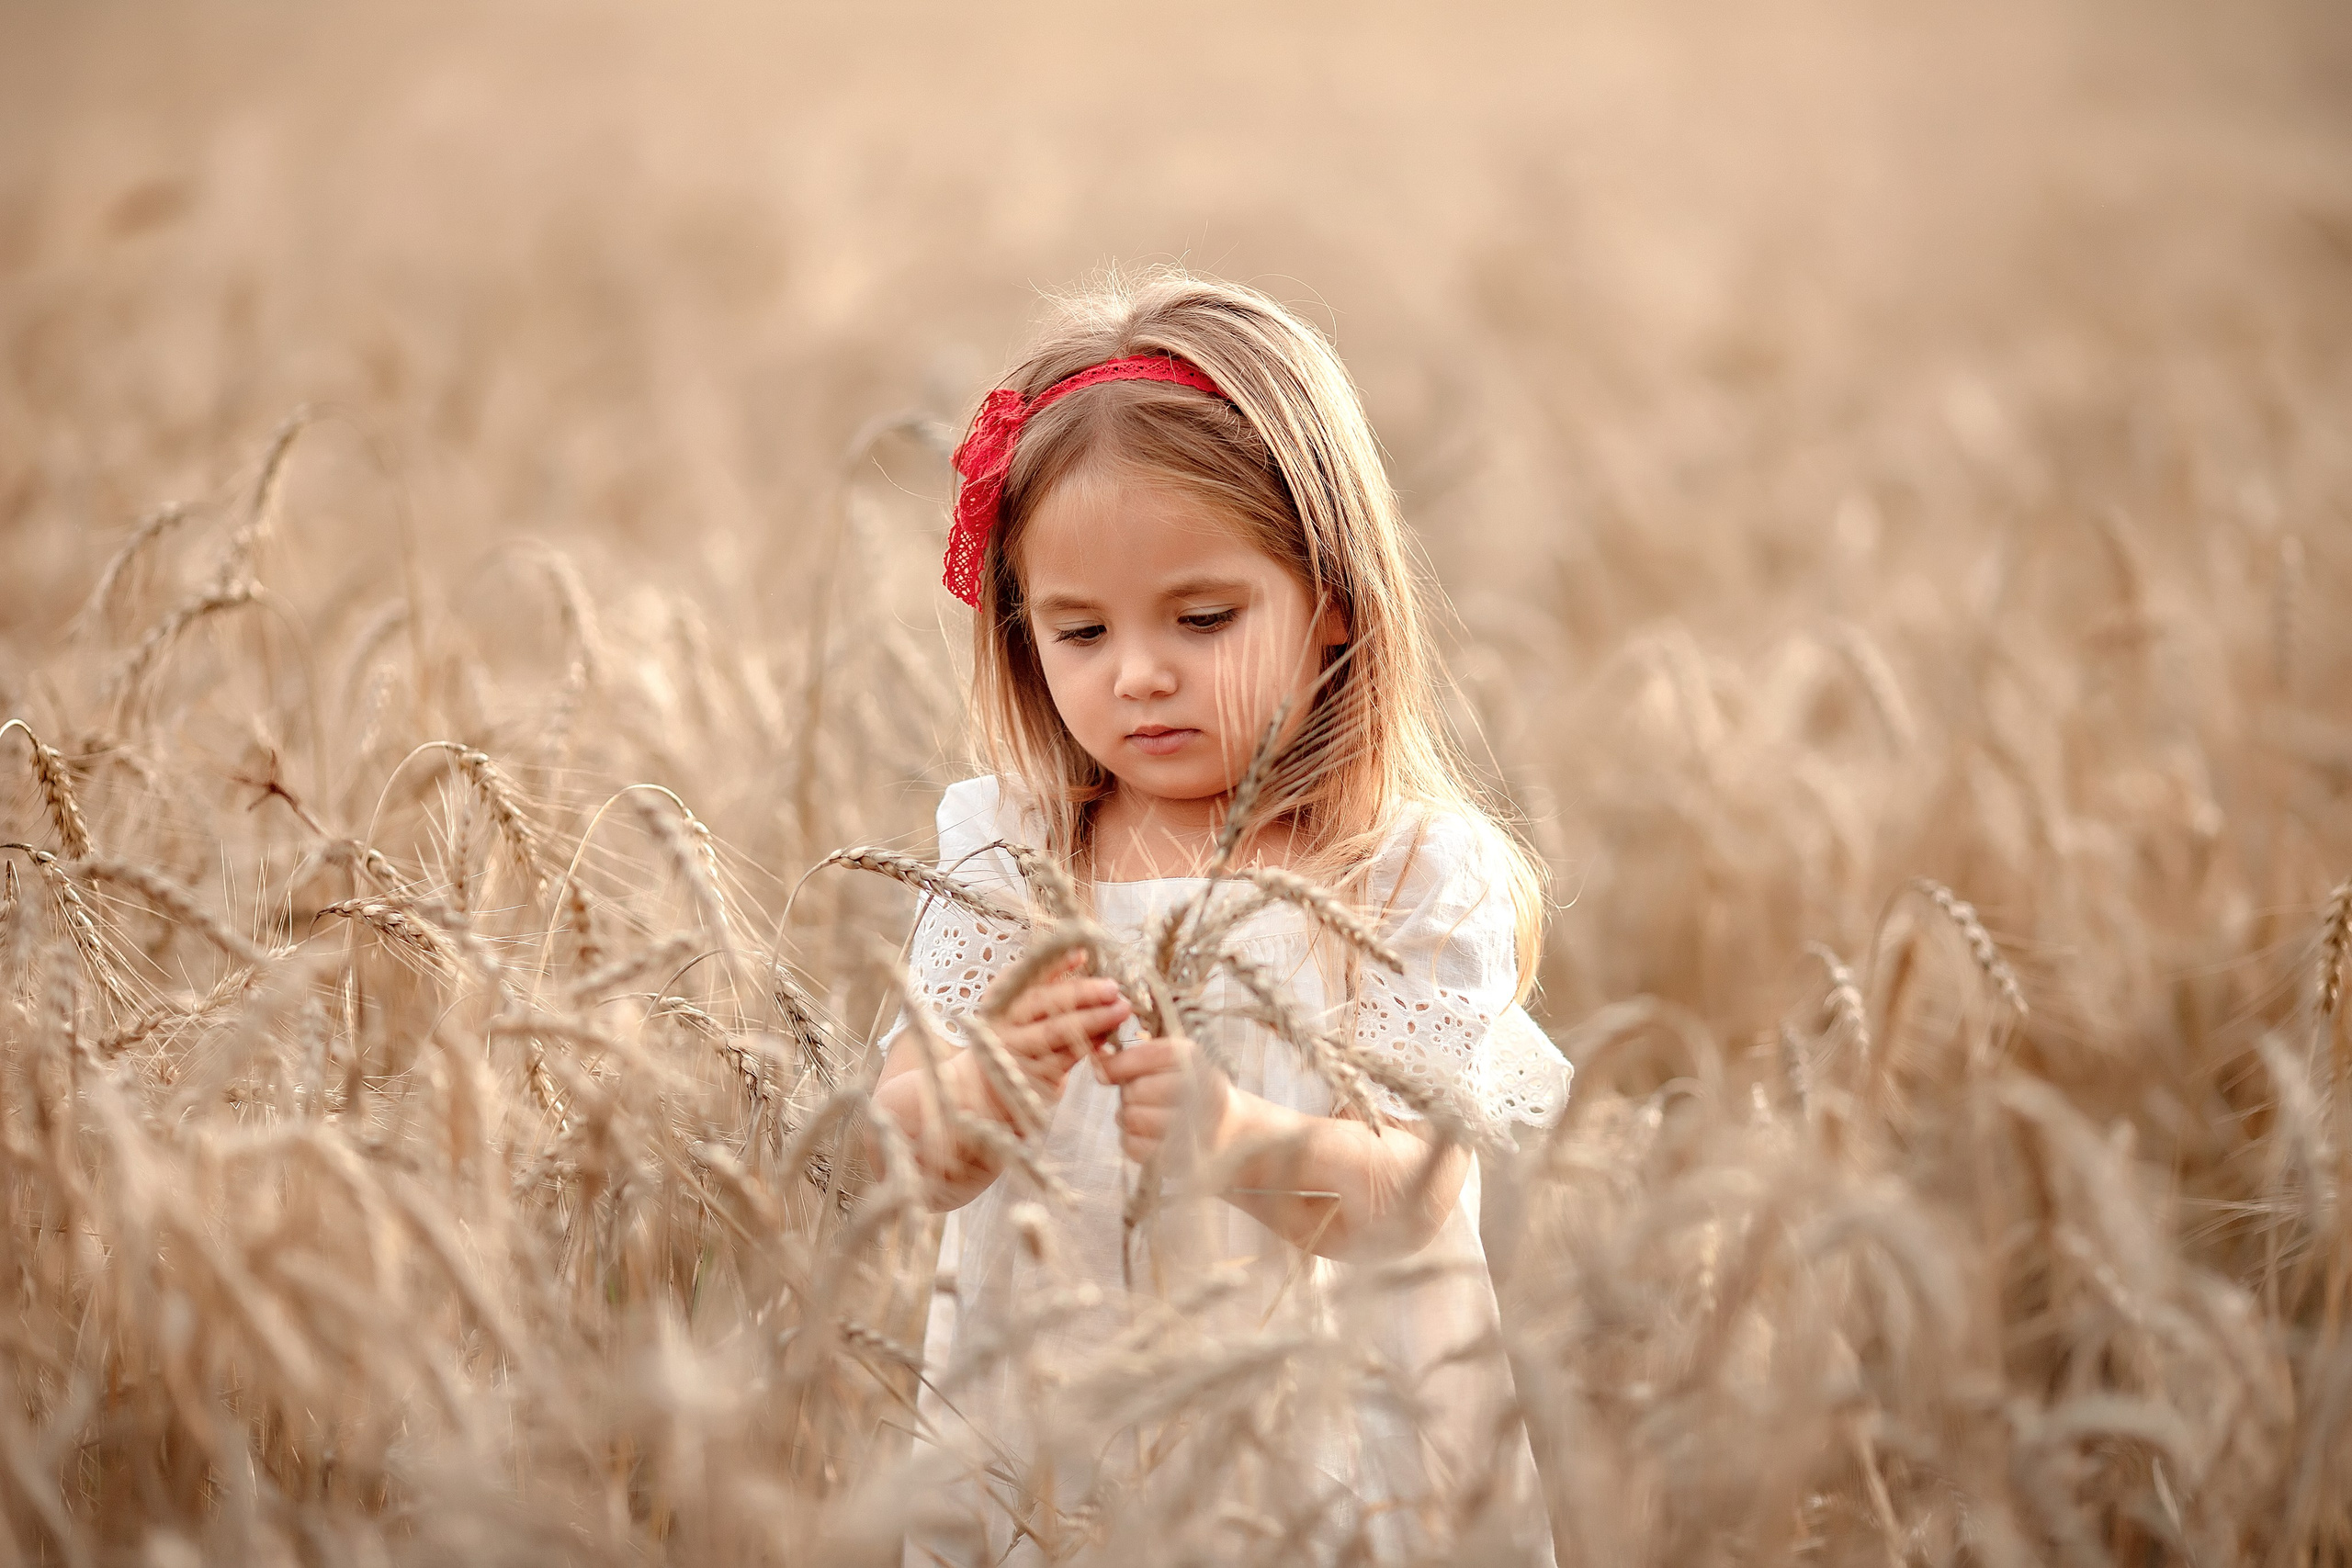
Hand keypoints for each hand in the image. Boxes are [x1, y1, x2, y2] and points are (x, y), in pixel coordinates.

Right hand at [981, 953, 1130, 1103]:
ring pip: (1057, 1033)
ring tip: (1120, 1010)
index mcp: (999, 999)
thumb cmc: (1014, 1035)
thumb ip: (1046, 980)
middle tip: (1113, 988)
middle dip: (1083, 994)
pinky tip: (1106, 1037)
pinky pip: (1064, 1060)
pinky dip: (1088, 1046)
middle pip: (1044, 1004)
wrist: (988, 1087)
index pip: (1029, 976)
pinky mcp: (1032, 1079)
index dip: (1056, 965)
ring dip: (1093, 1021)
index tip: (1083, 955)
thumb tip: (1080, 953)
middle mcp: (1003, 1025)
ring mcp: (1016, 1054)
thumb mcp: (1020, 1005)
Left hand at [1096, 1035, 1231, 1165]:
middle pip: (1136, 1089)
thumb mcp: (1178, 1062)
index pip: (1151, 1055)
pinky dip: (1132, 1139)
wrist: (1231, 1131)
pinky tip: (1150, 1135)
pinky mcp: (1181, 1159)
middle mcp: (1201, 1092)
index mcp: (1200, 1062)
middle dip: (1129, 1093)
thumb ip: (1139, 1056)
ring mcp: (1193, 1130)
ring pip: (1131, 1117)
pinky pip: (1132, 1145)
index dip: (1120, 1063)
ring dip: (1130, 1116)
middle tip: (1142, 1097)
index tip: (1105, 1071)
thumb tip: (1098, 1061)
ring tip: (1148, 1115)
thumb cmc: (1195, 1090)